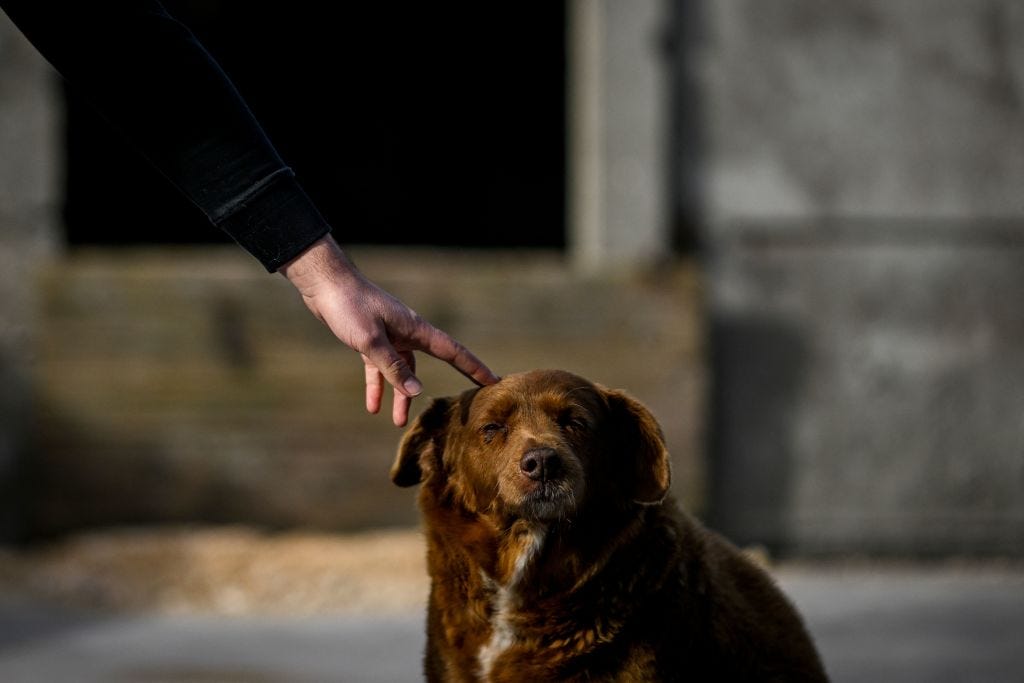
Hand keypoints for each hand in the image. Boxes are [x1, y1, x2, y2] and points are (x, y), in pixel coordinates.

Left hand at [280, 235, 498, 426]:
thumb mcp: (371, 341)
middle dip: (437, 388)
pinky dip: (377, 385)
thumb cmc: (350, 307)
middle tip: (455, 411)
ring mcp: (390, 336)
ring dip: (399, 395)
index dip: (474, 367)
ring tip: (397, 423)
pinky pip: (379, 367)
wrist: (325, 284)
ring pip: (400, 371)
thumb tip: (416, 392)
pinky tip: (372, 407)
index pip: (453, 352)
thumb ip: (392, 368)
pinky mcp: (371, 339)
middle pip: (427, 366)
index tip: (493, 380)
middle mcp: (407, 333)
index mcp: (415, 330)